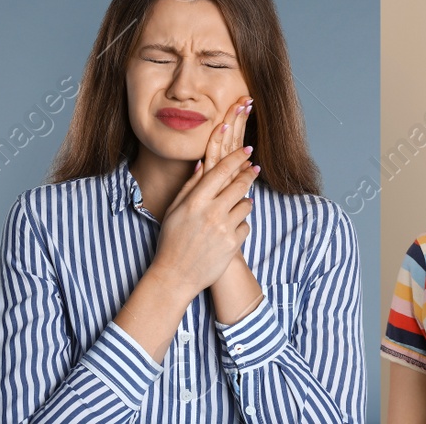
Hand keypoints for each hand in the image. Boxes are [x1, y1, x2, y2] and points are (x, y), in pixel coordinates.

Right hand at [152, 99, 258, 292]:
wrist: (176, 276)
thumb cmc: (171, 241)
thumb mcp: (173, 211)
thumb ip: (189, 187)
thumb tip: (202, 164)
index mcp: (195, 201)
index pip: (221, 171)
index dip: (236, 157)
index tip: (247, 150)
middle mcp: (211, 213)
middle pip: (240, 184)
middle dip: (249, 174)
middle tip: (254, 169)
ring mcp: (224, 229)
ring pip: (247, 205)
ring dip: (244, 203)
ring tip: (234, 208)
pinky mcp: (234, 245)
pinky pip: (246, 226)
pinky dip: (240, 226)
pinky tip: (228, 231)